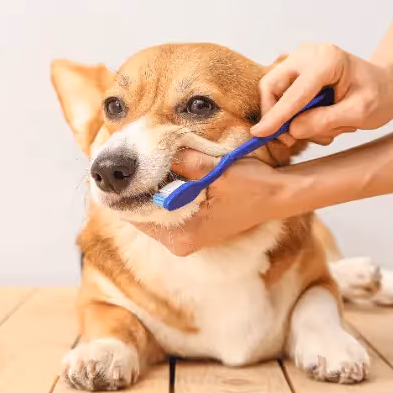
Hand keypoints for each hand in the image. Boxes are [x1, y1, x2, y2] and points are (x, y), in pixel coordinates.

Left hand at [132, 149, 287, 255]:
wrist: (278, 196)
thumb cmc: (252, 186)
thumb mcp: (216, 170)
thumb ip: (183, 162)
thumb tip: (150, 150)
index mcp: (184, 235)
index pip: (137, 215)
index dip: (124, 191)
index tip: (114, 169)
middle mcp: (181, 242)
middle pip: (141, 214)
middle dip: (135, 187)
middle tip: (125, 159)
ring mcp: (186, 237)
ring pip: (152, 211)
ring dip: (148, 188)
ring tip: (142, 162)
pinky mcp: (191, 229)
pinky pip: (165, 210)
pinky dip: (161, 192)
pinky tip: (160, 172)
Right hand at [252, 43, 392, 145]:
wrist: (387, 83)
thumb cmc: (380, 95)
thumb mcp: (359, 114)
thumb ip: (324, 121)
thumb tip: (291, 129)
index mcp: (326, 60)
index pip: (293, 93)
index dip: (275, 117)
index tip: (258, 134)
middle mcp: (307, 54)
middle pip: (271, 86)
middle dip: (276, 116)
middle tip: (290, 139)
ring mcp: (298, 60)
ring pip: (275, 94)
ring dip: (292, 118)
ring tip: (326, 128)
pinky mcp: (296, 71)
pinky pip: (282, 96)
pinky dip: (295, 114)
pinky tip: (320, 119)